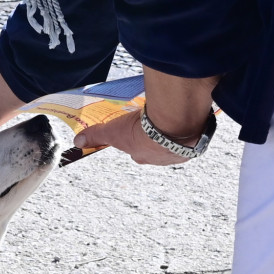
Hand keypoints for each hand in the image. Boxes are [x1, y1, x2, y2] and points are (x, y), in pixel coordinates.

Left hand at [73, 110, 191, 165]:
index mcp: (145, 157)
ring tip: (172, 116)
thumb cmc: (144, 131)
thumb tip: (78, 142)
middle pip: (157, 147)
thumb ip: (96, 135)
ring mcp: (181, 151)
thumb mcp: (113, 132)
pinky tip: (186, 115)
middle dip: (155, 136)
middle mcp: (164, 159)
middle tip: (154, 120)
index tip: (137, 129)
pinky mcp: (196, 142)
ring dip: (174, 131)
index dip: (136, 140)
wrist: (174, 124)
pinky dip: (189, 126)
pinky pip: (192, 135)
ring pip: (176, 142)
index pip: (137, 151)